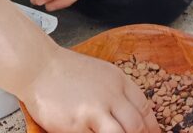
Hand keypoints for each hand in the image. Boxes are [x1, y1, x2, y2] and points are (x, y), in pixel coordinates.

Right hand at [21, 46, 159, 132]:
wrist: (40, 67)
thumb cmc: (68, 71)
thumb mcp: (101, 74)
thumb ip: (117, 92)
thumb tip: (131, 114)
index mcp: (118, 81)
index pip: (144, 107)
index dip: (152, 125)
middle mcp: (110, 95)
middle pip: (136, 125)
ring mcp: (93, 111)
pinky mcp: (76, 125)